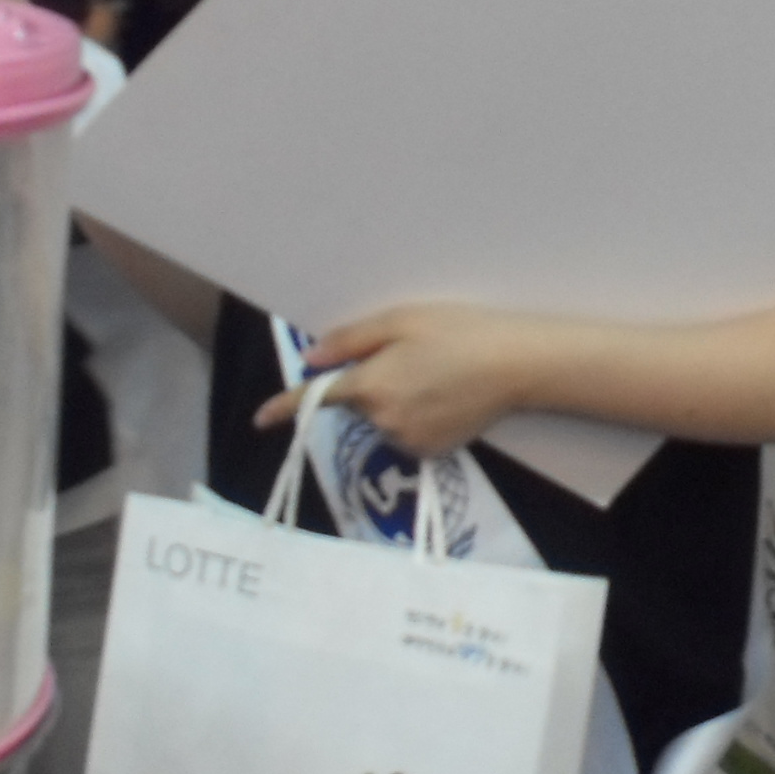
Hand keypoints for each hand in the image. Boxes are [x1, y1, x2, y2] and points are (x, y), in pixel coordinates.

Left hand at [251, 303, 558, 459]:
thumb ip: (350, 341)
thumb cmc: (457, 331)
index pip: (317, 398)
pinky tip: (443, 396)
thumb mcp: (399, 321)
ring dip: (390, 401)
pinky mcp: (431, 452)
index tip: (259, 420)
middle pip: (356, 404)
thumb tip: (310, 360)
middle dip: (367, 383)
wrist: (515, 364)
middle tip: (407, 355)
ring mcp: (408, 441)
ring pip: (380, 420)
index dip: (285, 407)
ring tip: (432, 374)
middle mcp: (383, 421)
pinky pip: (404, 434)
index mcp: (370, 386)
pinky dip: (412, 418)